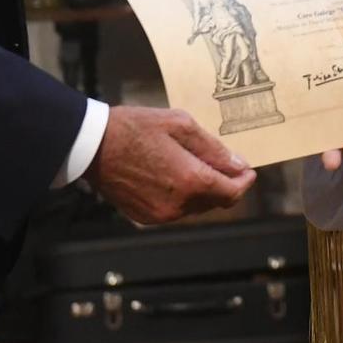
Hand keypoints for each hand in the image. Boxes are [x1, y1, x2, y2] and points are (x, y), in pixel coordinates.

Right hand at [83, 106, 255, 224]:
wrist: (93, 146)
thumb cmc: (136, 128)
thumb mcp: (181, 125)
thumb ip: (213, 148)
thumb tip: (238, 165)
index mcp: (191, 180)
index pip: (232, 192)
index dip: (244, 182)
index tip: (248, 171)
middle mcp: (178, 205)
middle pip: (215, 201)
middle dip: (224, 184)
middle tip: (221, 162)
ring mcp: (160, 214)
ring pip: (195, 207)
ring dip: (201, 190)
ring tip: (191, 163)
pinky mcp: (145, 218)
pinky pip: (174, 210)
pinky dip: (181, 196)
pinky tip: (171, 174)